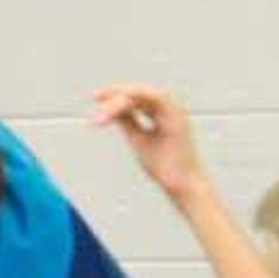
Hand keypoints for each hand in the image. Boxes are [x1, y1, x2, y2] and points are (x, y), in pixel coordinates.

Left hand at [90, 83, 206, 203]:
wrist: (182, 184)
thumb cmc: (165, 166)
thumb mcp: (139, 139)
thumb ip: (128, 122)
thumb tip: (111, 110)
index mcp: (163, 113)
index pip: (137, 97)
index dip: (117, 94)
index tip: (96, 96)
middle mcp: (171, 108)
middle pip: (138, 93)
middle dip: (116, 93)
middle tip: (96, 96)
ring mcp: (175, 110)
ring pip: (143, 93)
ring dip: (122, 99)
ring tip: (104, 106)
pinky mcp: (176, 115)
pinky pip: (153, 97)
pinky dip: (135, 97)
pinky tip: (118, 103)